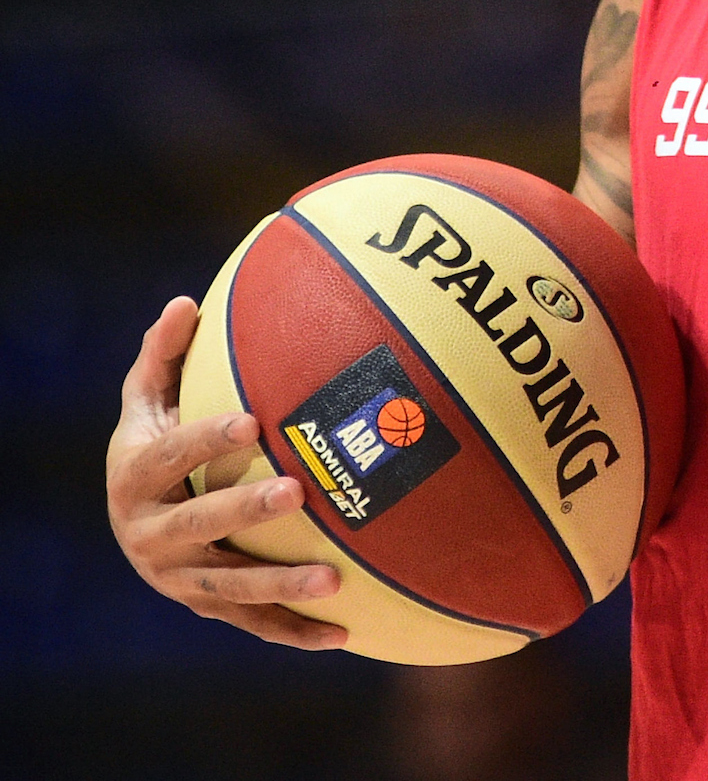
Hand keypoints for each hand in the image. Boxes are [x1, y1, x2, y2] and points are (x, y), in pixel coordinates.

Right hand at [105, 296, 346, 648]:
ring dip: (281, 585)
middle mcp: (150, 534)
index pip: (171, 456)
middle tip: (297, 490)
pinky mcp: (206, 607)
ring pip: (230, 586)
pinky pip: (252, 625)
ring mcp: (178, 578)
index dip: (207, 440)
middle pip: (201, 524)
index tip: (254, 421)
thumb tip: (185, 301)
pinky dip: (295, 633)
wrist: (134, 518)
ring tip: (335, 579)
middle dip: (246, 510)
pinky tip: (345, 635)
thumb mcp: (147, 399)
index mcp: (136, 477)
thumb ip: (164, 355)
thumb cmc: (155, 440)